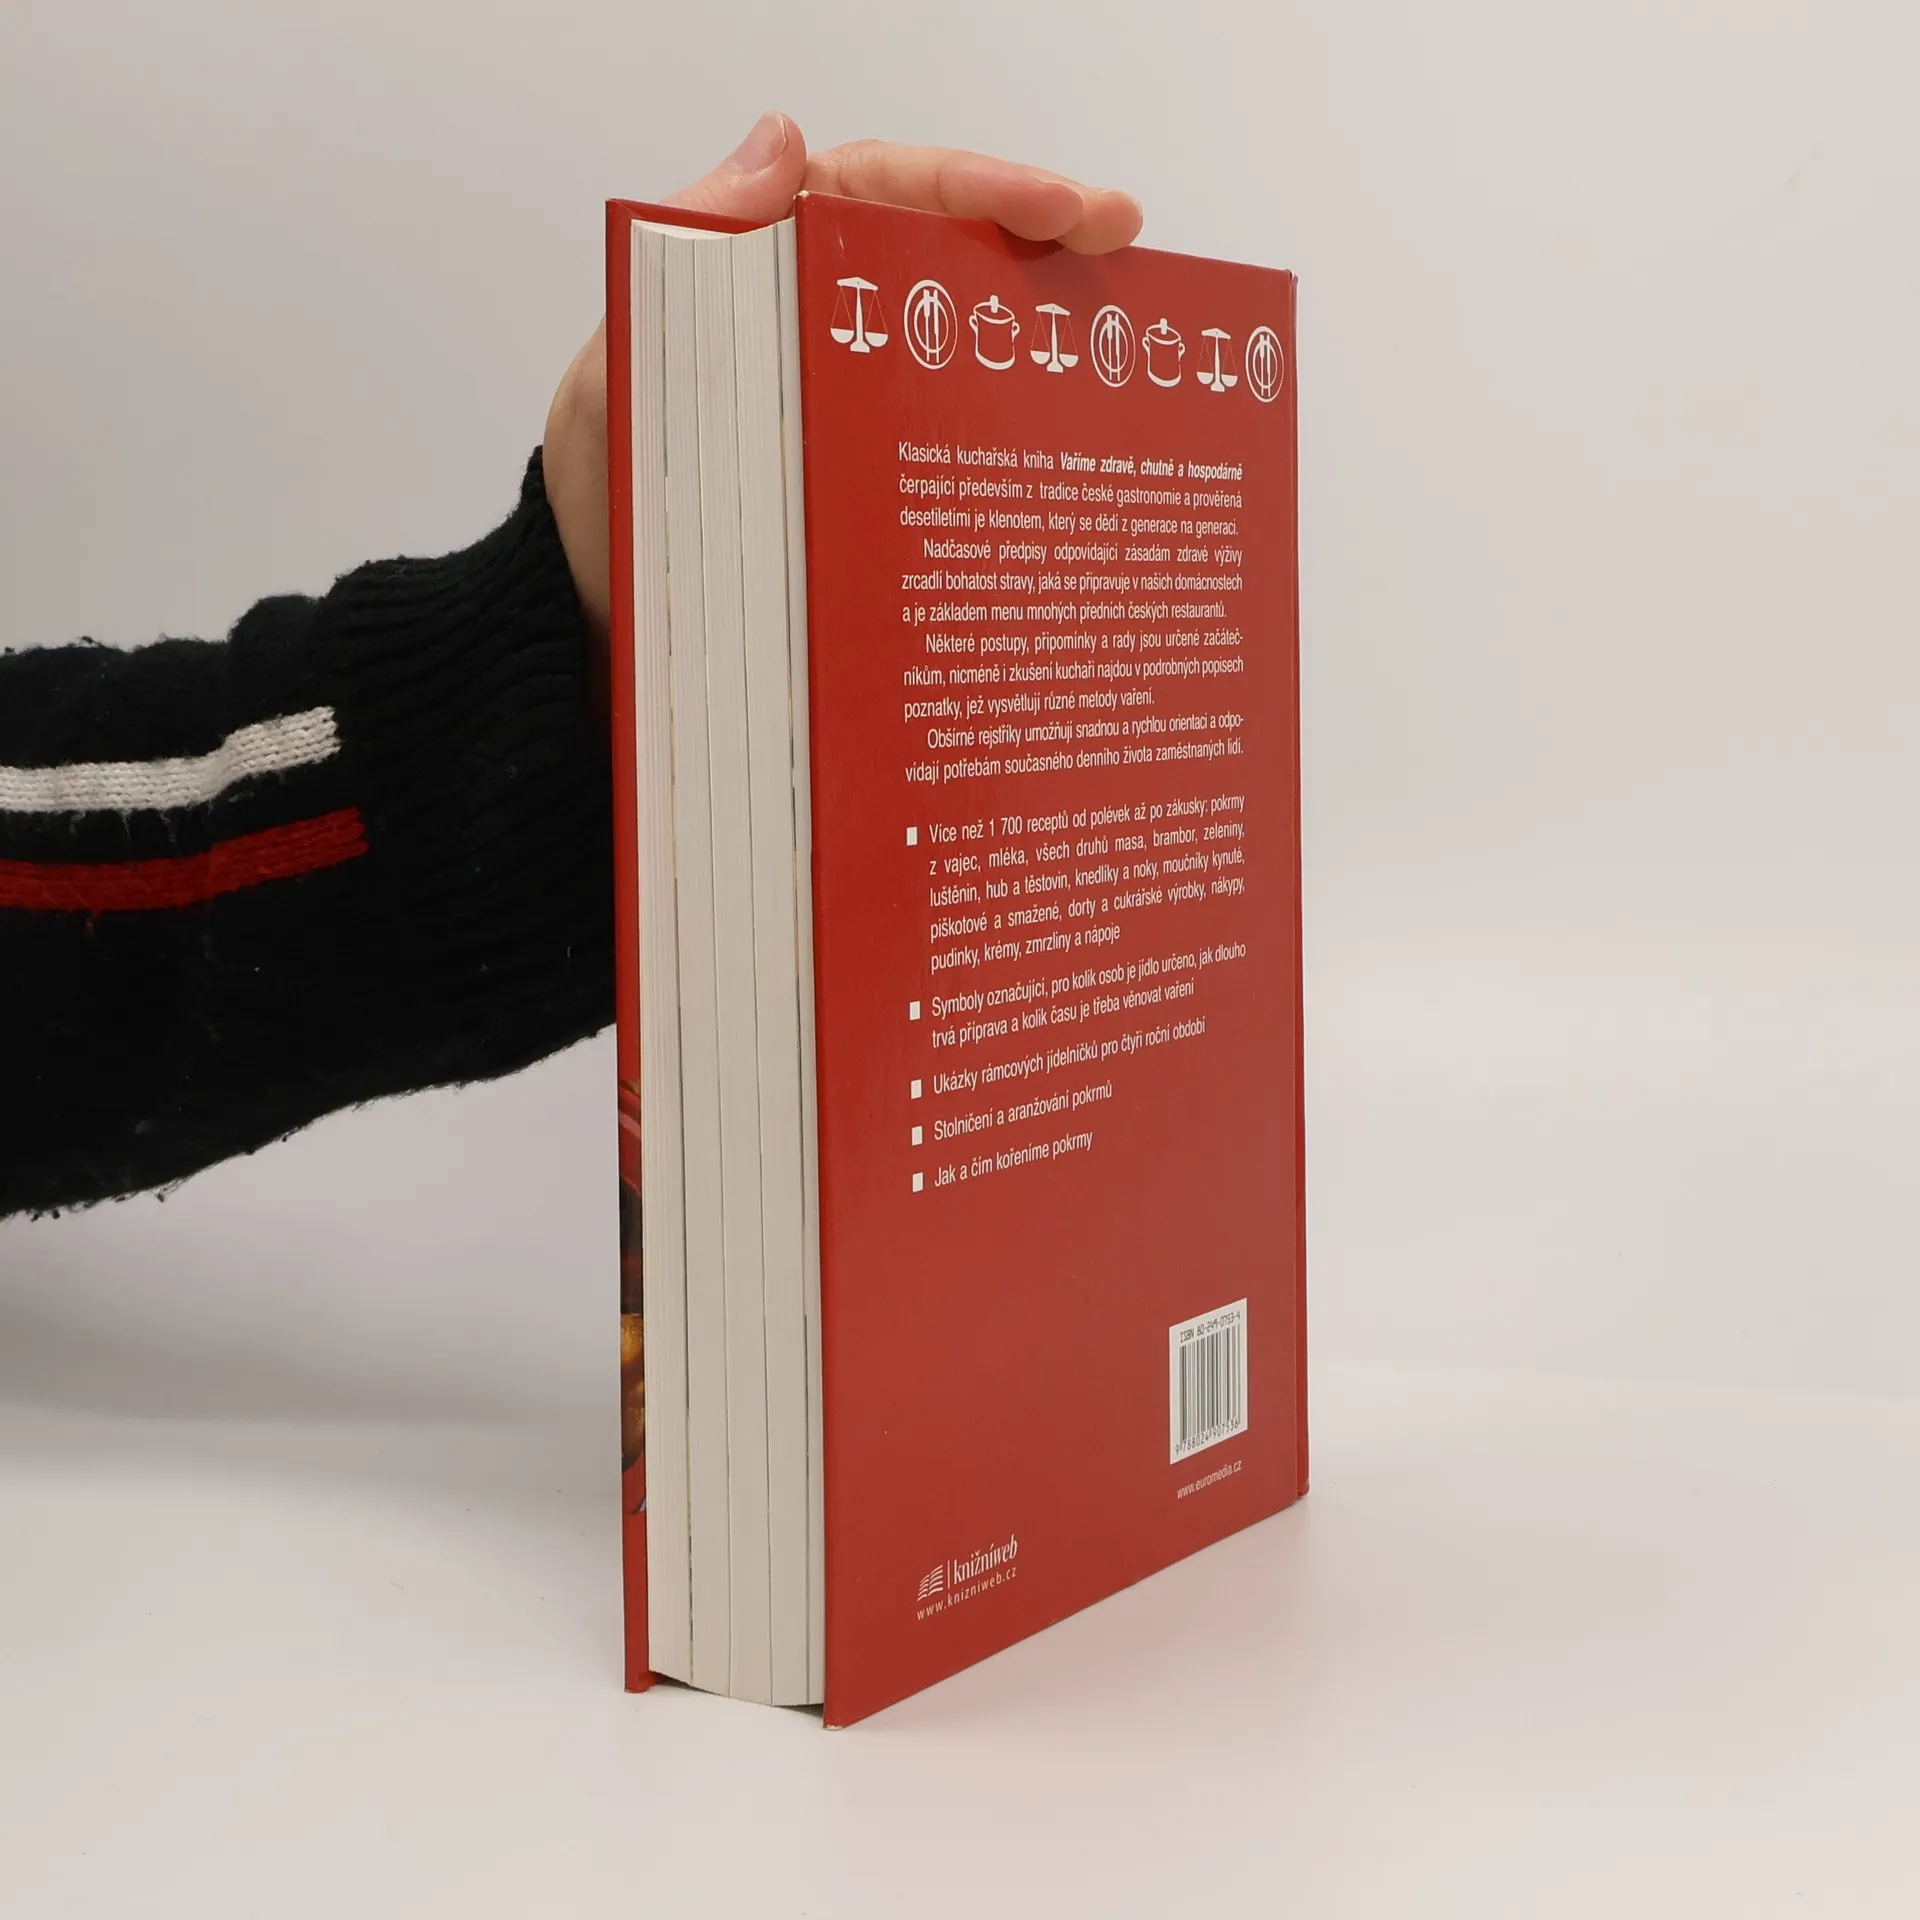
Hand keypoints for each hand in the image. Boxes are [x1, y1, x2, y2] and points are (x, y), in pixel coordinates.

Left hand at [543, 113, 1143, 650]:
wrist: (602, 632)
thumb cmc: (603, 498)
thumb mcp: (621, 366)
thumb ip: (690, 259)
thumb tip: (781, 146)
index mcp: (762, 274)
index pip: (879, 194)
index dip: (972, 187)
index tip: (1053, 205)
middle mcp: (822, 333)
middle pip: (944, 258)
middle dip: (1040, 237)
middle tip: (1122, 234)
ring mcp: (856, 414)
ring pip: (964, 349)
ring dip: (1046, 327)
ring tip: (1127, 321)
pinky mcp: (874, 493)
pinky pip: (952, 451)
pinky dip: (1016, 440)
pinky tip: (1079, 444)